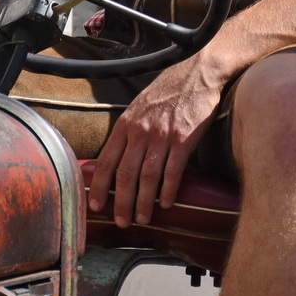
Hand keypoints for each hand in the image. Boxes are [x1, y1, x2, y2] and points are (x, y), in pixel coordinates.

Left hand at [90, 55, 222, 226]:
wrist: (198, 73)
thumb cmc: (169, 89)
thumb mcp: (140, 105)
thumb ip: (129, 130)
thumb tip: (119, 155)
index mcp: (126, 124)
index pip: (106, 161)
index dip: (99, 187)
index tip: (96, 205)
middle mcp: (140, 131)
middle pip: (125, 175)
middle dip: (121, 202)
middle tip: (121, 221)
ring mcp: (162, 136)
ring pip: (147, 177)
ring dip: (143, 202)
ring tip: (142, 218)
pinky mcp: (183, 139)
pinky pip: (172, 171)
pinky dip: (168, 190)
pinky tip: (166, 203)